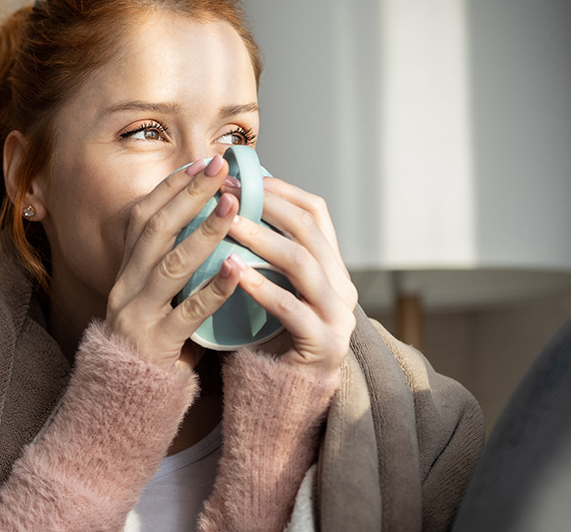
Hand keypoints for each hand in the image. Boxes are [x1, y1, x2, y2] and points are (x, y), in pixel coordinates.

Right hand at [105, 155, 250, 368]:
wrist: (128, 398)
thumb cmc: (155, 342)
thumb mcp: (157, 296)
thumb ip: (175, 263)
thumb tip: (211, 220)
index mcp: (126, 270)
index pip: (143, 216)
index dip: (171, 186)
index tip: (201, 161)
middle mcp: (126, 286)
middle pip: (154, 229)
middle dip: (188, 194)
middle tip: (220, 167)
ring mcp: (138, 315)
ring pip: (170, 265)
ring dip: (204, 233)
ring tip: (234, 207)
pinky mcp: (156, 345)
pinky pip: (187, 314)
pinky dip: (213, 290)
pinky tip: (238, 270)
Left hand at [225, 176, 357, 376]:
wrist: (282, 395)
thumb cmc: (268, 335)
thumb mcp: (272, 286)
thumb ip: (264, 252)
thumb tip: (230, 201)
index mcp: (332, 267)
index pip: (315, 213)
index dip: (280, 190)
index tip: (241, 175)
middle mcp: (343, 287)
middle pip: (309, 232)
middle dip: (267, 207)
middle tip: (228, 193)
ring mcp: (338, 317)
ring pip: (302, 265)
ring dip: (262, 240)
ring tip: (227, 225)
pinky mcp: (323, 345)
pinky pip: (291, 309)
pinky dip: (262, 287)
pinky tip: (234, 272)